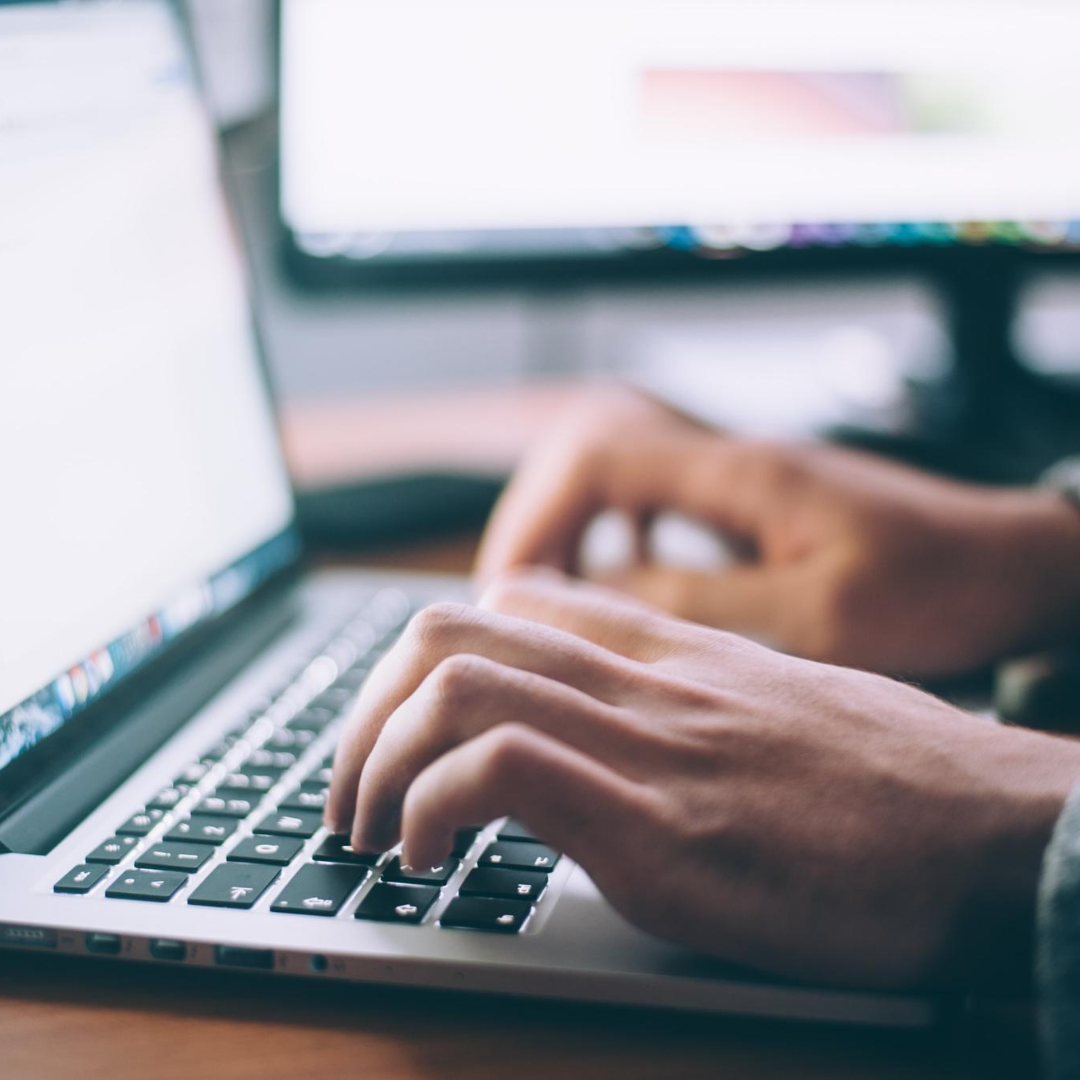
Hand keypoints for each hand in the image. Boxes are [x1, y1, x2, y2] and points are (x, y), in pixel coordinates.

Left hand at [327, 571, 1079, 988]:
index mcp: (671, 654)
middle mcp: (645, 681)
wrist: (1001, 832)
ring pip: (454, 683)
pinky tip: (427, 861)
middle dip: (366, 710)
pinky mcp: (660, 828)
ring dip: (374, 759)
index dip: (427, 657)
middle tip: (351, 787)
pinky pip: (498, 770)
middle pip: (451, 631)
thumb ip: (690, 699)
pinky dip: (429, 807)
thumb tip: (619, 725)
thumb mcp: (779, 709)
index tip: (402, 724)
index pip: (510, 601)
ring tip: (367, 830)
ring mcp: (647, 746)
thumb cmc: (898, 787)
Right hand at [476, 384, 1079, 676]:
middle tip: (512, 599)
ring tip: (547, 599)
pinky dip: (615, 540)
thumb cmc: (941, 588)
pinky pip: (656, 506)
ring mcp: (742, 481)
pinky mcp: (755, 507)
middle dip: (537, 523)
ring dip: (571, 531)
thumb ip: (704, 602)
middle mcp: (732, 462)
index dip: (537, 516)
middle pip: (590, 454)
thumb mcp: (820, 616)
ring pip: (617, 478)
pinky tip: (615, 587)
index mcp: (742, 474)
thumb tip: (602, 599)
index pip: (597, 455)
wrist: (1018, 566)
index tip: (511, 586)